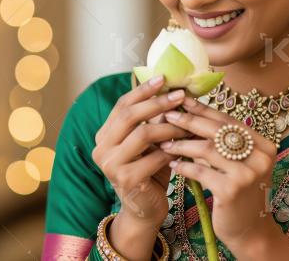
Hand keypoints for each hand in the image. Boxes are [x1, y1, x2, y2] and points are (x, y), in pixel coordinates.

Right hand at [92, 75, 190, 228]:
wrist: (145, 209)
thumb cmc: (150, 172)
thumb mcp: (149, 143)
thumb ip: (152, 120)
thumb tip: (171, 89)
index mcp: (104, 135)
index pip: (122, 105)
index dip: (143, 90)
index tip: (164, 78)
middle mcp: (101, 148)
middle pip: (129, 116)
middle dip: (157, 103)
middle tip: (179, 96)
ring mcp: (110, 165)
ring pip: (143, 134)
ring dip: (169, 127)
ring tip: (187, 125)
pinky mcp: (125, 179)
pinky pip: (153, 157)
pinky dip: (171, 151)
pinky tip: (184, 148)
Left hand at [160, 96, 278, 248]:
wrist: (250, 231)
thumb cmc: (240, 193)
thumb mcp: (238, 164)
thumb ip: (222, 143)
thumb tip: (190, 114)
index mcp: (263, 145)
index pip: (227, 120)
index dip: (203, 109)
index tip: (181, 100)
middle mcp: (259, 157)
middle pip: (216, 130)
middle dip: (188, 121)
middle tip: (167, 115)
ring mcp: (247, 174)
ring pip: (206, 149)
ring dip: (181, 144)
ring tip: (164, 142)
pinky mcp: (231, 190)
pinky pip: (199, 171)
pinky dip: (183, 166)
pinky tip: (172, 164)